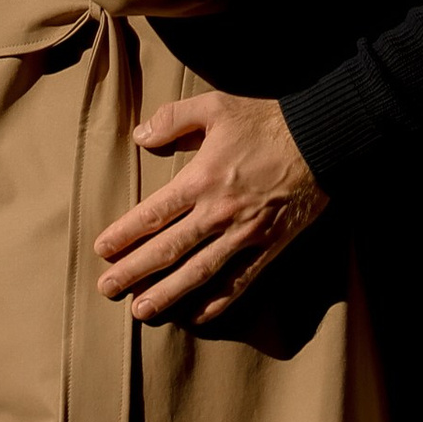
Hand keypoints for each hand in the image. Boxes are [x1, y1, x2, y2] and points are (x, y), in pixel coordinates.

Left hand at [94, 89, 325, 321]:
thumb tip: (140, 135)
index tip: (102, 249)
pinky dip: (218, 302)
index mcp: (200, 180)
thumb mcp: (215, 106)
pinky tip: (198, 315)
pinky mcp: (269, 247)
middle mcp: (217, 213)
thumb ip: (173, 119)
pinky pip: (240, 282)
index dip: (124, 233)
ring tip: (141, 311)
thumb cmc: (267, 121)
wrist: (320, 139)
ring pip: (198, 273)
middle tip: (107, 289)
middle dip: (134, 271)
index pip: (153, 214)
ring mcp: (244, 234)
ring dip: (168, 294)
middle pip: (168, 250)